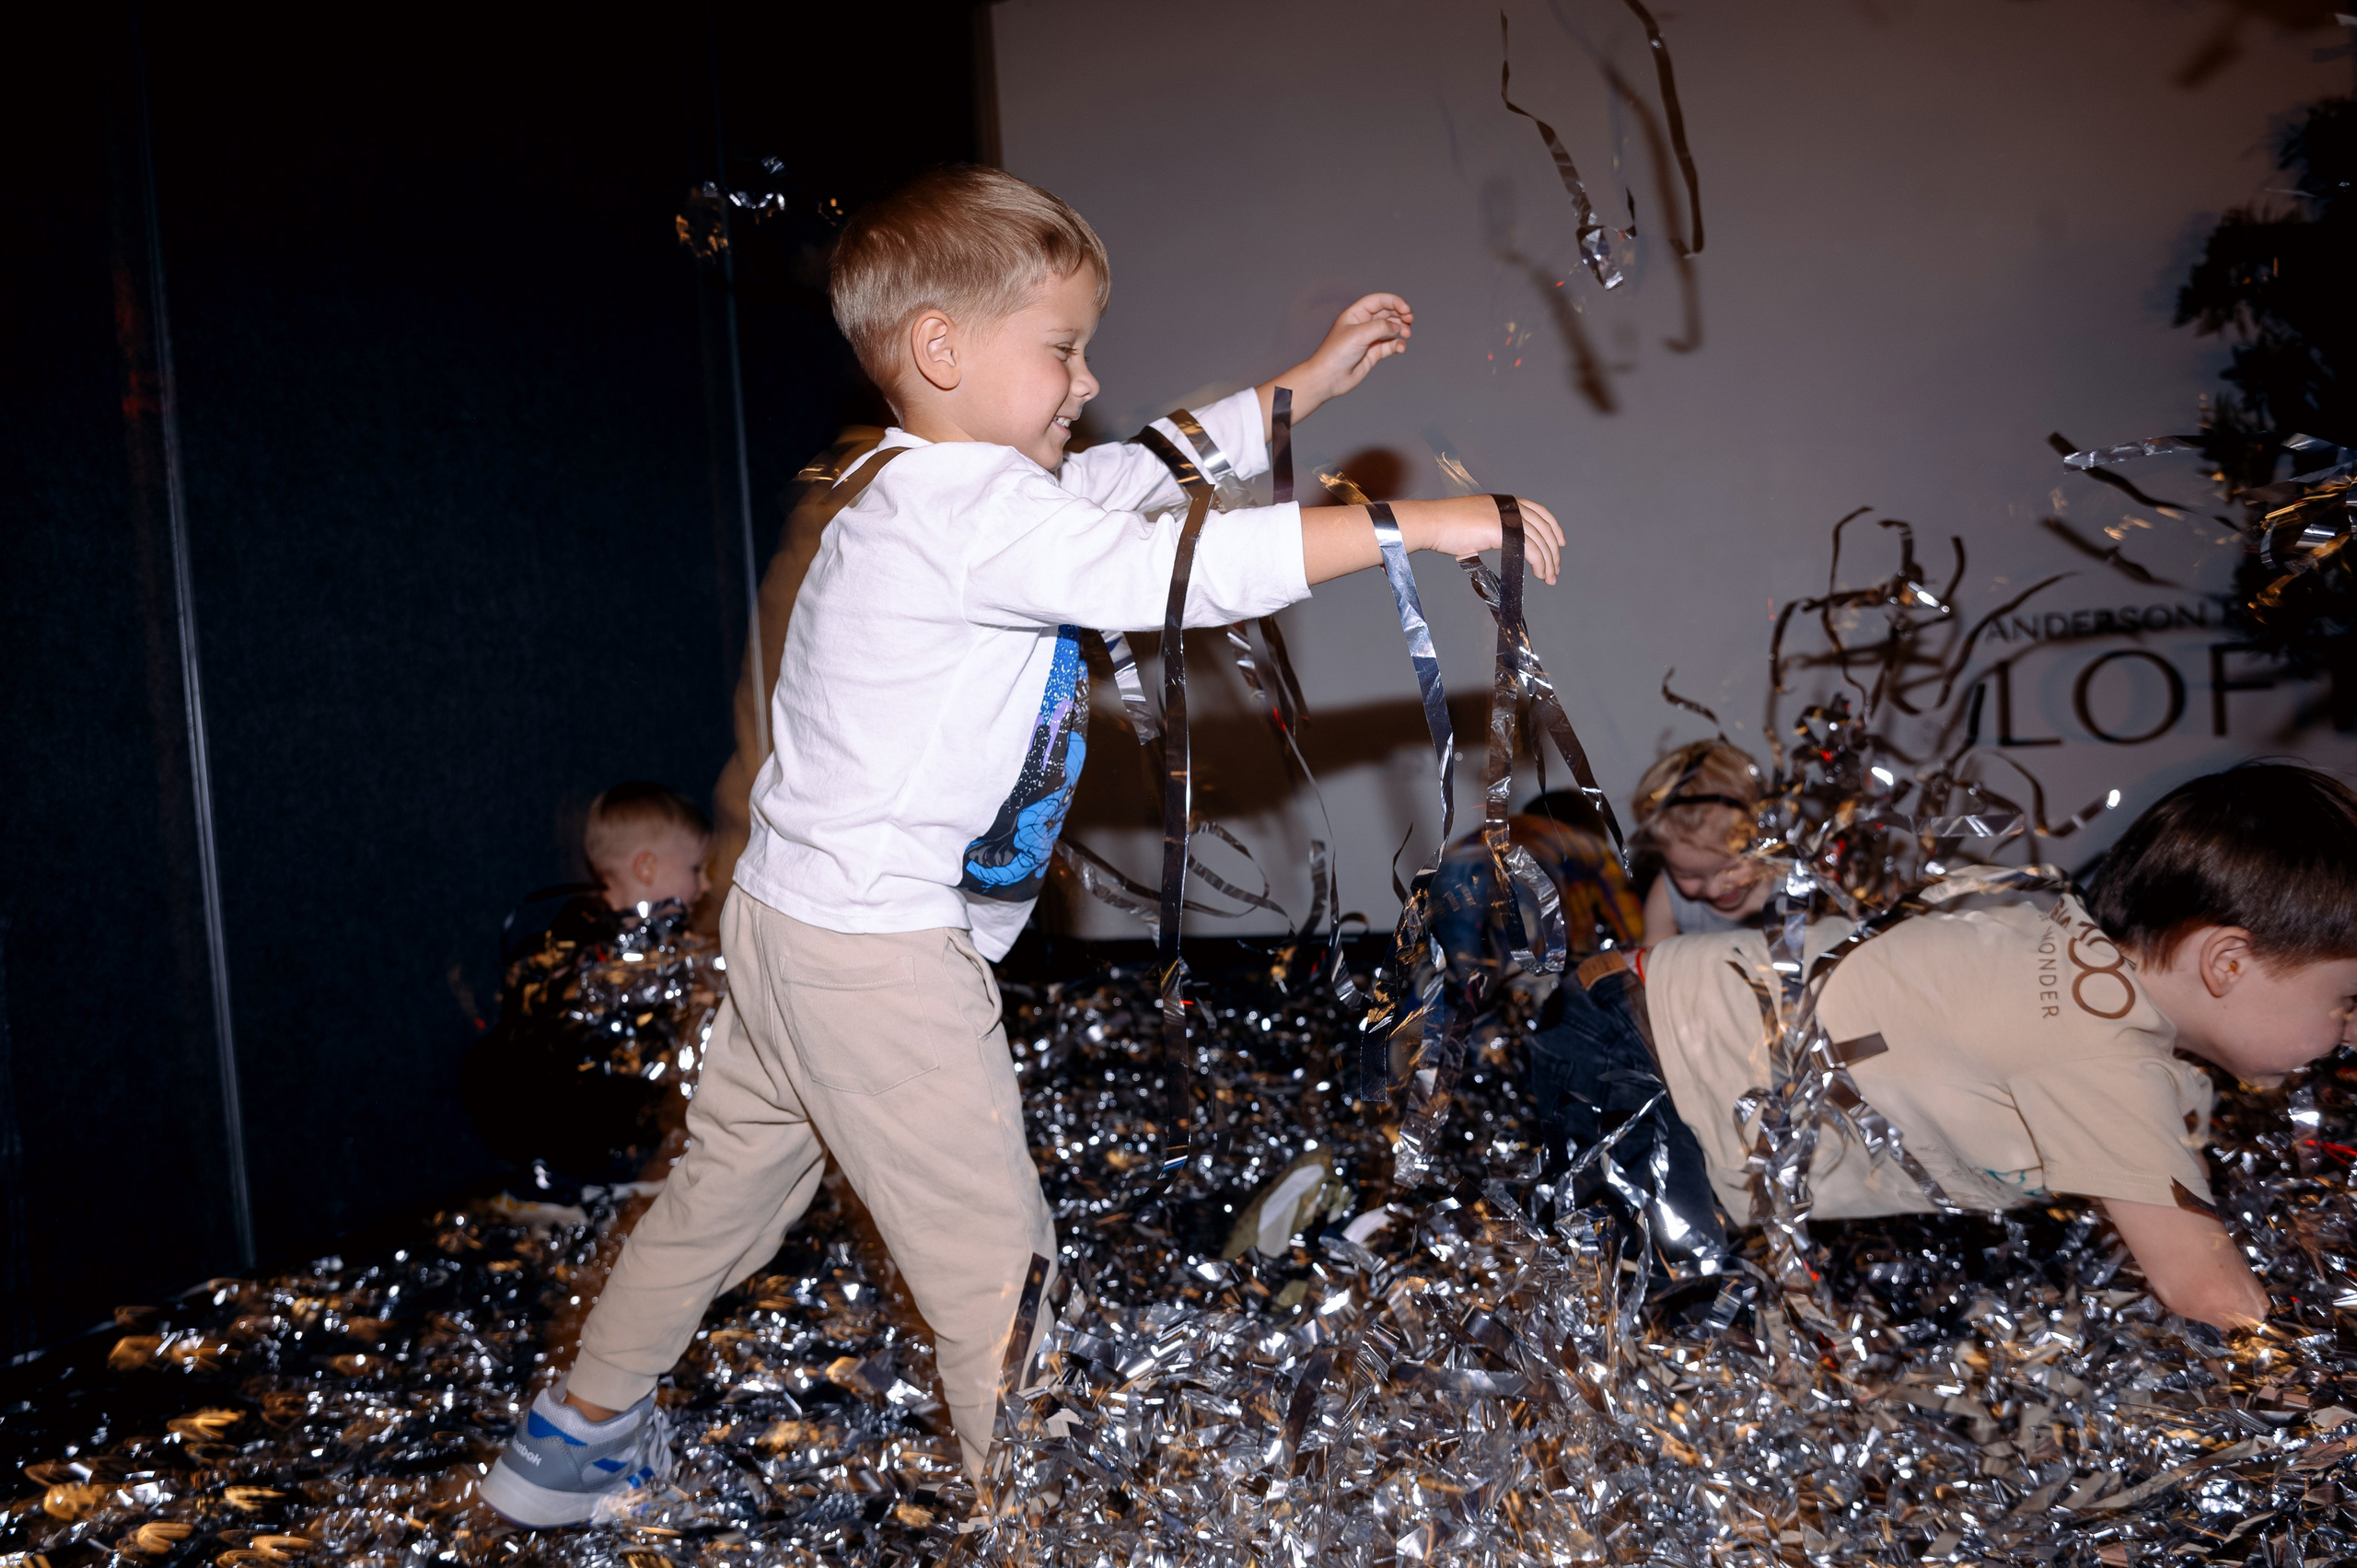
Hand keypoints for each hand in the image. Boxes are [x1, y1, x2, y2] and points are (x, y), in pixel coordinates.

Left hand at [1260, 293, 1412, 430]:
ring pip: (1391, 329)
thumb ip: (1380, 327)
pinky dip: (1398, 345)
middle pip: (1387, 313)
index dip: (1394, 301)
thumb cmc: (1336, 354)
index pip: (1378, 301)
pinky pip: (1390, 345)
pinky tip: (1401, 348)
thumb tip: (1397, 326)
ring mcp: (1369, 339)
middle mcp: (1363, 324)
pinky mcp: (1373, 353)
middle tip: (1410, 320)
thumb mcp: (1358, 335)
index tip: (1406, 309)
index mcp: (1355, 314)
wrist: (1328, 379)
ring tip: (1406, 334)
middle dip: (1400, 314)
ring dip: (1401, 329)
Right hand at [1416, 496, 1564, 584]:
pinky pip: (1531, 548)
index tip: (1560, 542)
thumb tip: (1497, 549)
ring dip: (1548, 561)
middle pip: (1544, 528)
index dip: (1553, 527)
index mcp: (1504, 503)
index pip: (1539, 512)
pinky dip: (1539, 563)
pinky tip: (1538, 573)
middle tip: (1555, 569)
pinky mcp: (1502, 530)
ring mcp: (1506, 517)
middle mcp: (1509, 507)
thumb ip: (1491, 535)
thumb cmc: (1445, 527)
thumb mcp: (1475, 526)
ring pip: (1540, 540)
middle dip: (1553, 551)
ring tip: (1549, 578)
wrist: (1432, 523)